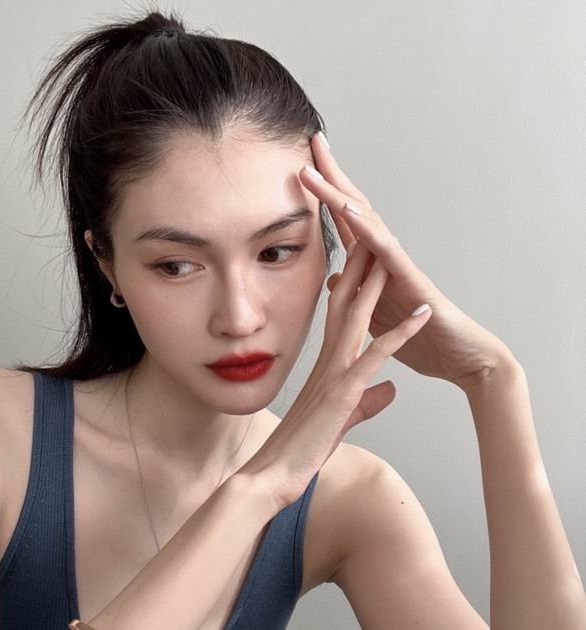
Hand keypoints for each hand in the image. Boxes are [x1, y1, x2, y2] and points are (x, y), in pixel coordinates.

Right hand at [237, 241, 431, 508]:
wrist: (269, 476)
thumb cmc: (296, 452)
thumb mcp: (339, 420)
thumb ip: (364, 401)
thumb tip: (387, 389)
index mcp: (326, 366)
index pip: (340, 314)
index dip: (355, 282)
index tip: (367, 253)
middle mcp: (328, 362)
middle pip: (347, 304)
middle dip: (362, 267)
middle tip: (371, 230)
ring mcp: (334, 375)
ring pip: (358, 318)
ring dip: (378, 285)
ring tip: (392, 253)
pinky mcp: (342, 394)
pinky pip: (376, 356)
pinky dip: (400, 332)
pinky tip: (420, 313)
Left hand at [301, 132, 516, 393]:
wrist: (458, 357)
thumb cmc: (421, 336)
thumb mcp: (374, 315)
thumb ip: (356, 292)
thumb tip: (334, 276)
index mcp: (373, 266)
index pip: (344, 222)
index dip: (324, 195)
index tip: (301, 165)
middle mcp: (385, 258)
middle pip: (355, 208)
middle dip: (333, 175)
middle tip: (313, 140)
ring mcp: (399, 265)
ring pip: (367, 222)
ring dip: (339, 194)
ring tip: (315, 168)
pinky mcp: (412, 281)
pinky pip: (387, 252)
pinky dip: (368, 231)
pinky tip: (349, 212)